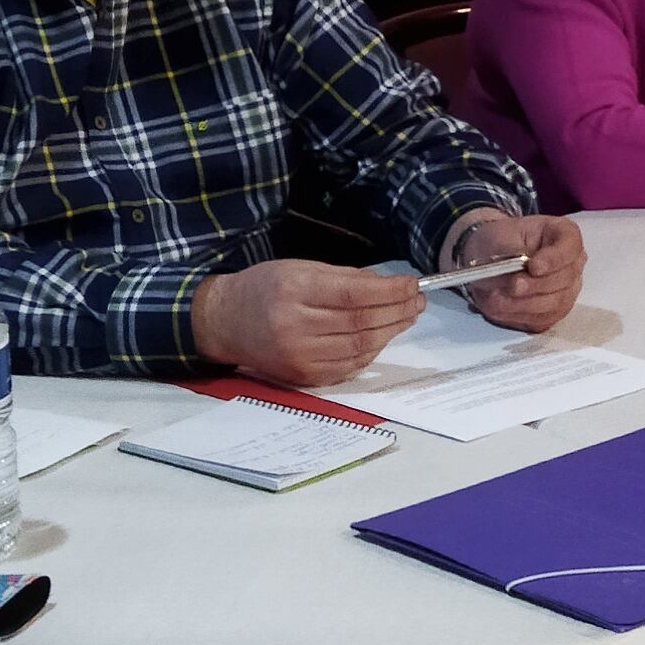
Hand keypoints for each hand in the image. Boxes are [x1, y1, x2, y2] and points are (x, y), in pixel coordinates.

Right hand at [191, 257, 427, 387]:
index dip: (390, 291)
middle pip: (362, 322)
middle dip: (398, 311)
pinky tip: (382, 336)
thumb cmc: (265, 288)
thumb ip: (344, 277)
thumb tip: (389, 286)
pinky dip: (371, 351)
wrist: (226, 322)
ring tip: (407, 316)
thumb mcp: (299, 268)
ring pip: (361, 347)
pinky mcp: (303, 376)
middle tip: (418, 301)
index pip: (355, 294)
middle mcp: (294, 326)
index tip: (412, 284)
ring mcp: (298, 356)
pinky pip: (349, 366)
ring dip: (391, 332)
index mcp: (293, 290)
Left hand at [447, 208, 584, 332]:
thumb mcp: (501, 237)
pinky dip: (519, 315)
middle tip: (513, 286)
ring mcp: (567, 290)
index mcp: (564, 235)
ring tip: (497, 299)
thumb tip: (517, 279)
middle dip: (535, 285)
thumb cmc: (500, 240)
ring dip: (524, 304)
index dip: (554, 259)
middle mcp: (572, 264)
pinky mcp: (553, 312)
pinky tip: (500, 308)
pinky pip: (542, 319)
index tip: (533, 266)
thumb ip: (512, 255)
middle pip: (565, 279)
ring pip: (555, 303)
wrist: (490, 257)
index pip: (570, 247)